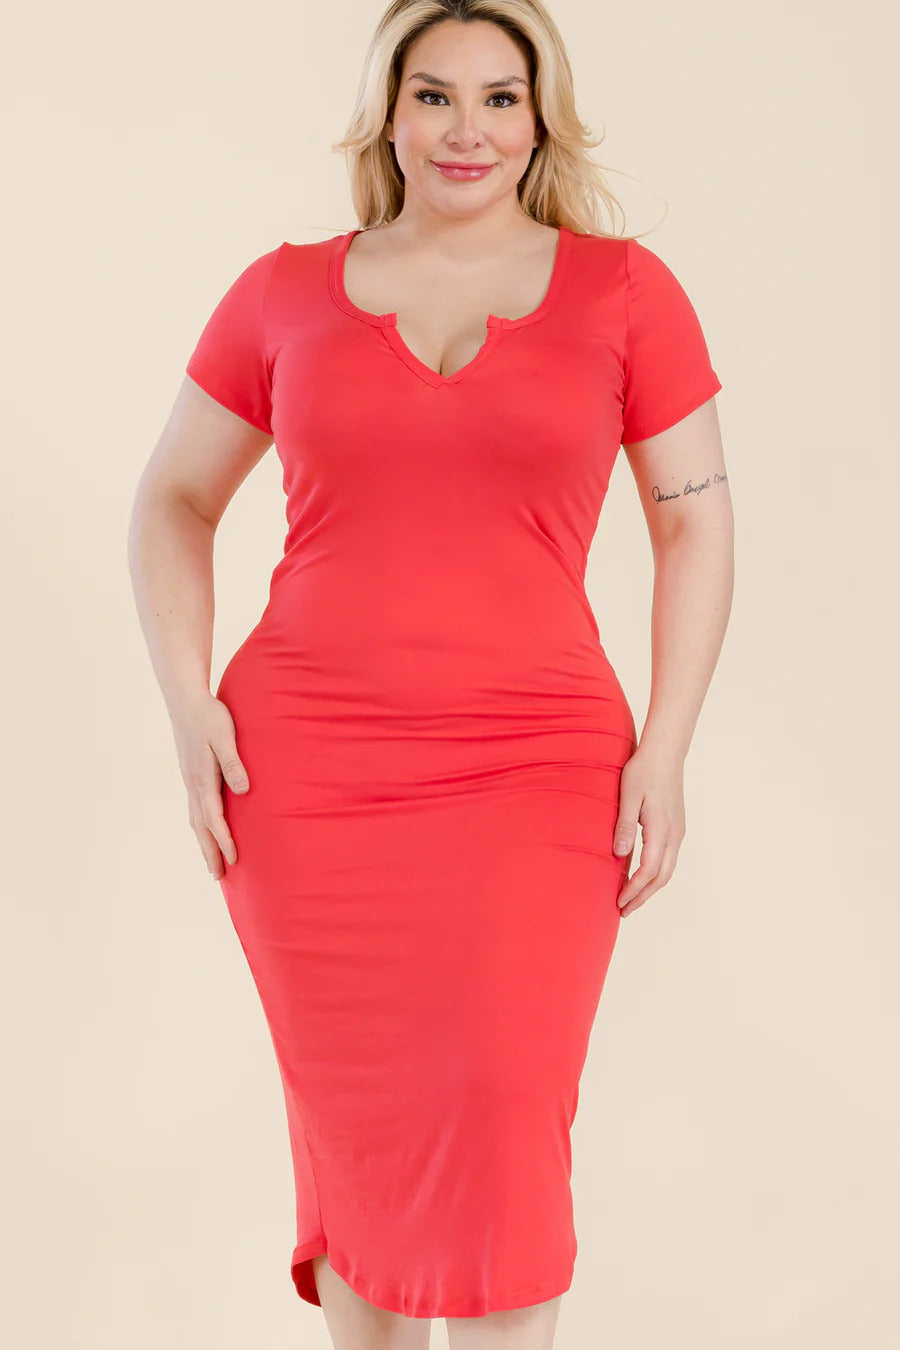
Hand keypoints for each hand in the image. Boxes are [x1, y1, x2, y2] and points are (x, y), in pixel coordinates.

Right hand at [170, 689, 249, 879]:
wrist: (185, 700)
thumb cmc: (210, 717)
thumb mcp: (225, 737)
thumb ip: (233, 763)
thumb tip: (242, 790)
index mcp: (202, 778)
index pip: (214, 818)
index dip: (223, 840)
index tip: (233, 860)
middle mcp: (192, 784)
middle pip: (200, 826)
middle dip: (209, 852)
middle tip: (218, 877)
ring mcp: (189, 781)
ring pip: (195, 820)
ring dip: (202, 842)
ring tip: (210, 863)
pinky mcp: (190, 775)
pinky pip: (194, 809)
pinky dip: (199, 826)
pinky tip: (203, 831)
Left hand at [612, 744, 685, 916]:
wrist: (665, 753)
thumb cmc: (643, 771)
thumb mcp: (628, 795)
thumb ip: (625, 825)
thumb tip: (620, 854)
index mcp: (661, 828)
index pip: (649, 870)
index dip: (634, 889)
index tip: (619, 902)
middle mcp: (674, 834)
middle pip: (662, 877)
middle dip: (643, 896)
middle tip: (624, 910)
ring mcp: (678, 831)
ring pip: (668, 870)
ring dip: (650, 887)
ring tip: (632, 898)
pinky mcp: (676, 827)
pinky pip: (668, 858)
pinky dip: (656, 874)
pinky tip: (642, 876)